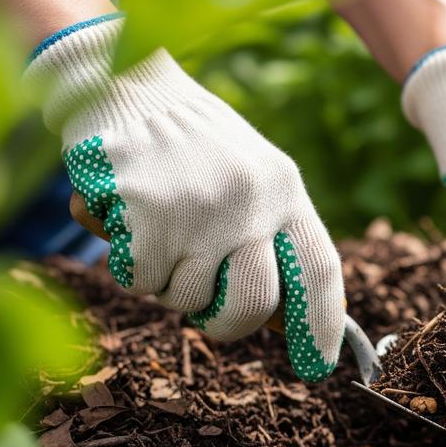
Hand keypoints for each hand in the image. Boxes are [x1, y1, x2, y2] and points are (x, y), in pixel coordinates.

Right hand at [24, 16, 342, 381]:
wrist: (123, 83)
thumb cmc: (191, 142)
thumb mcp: (250, 172)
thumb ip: (269, 232)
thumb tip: (280, 317)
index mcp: (285, 189)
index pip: (319, 270)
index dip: (322, 324)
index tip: (318, 363)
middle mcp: (252, 201)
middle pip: (253, 304)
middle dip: (229, 324)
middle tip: (209, 313)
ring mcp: (201, 209)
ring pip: (188, 298)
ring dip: (168, 284)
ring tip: (161, 234)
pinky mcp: (149, 216)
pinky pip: (143, 281)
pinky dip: (132, 266)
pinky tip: (131, 224)